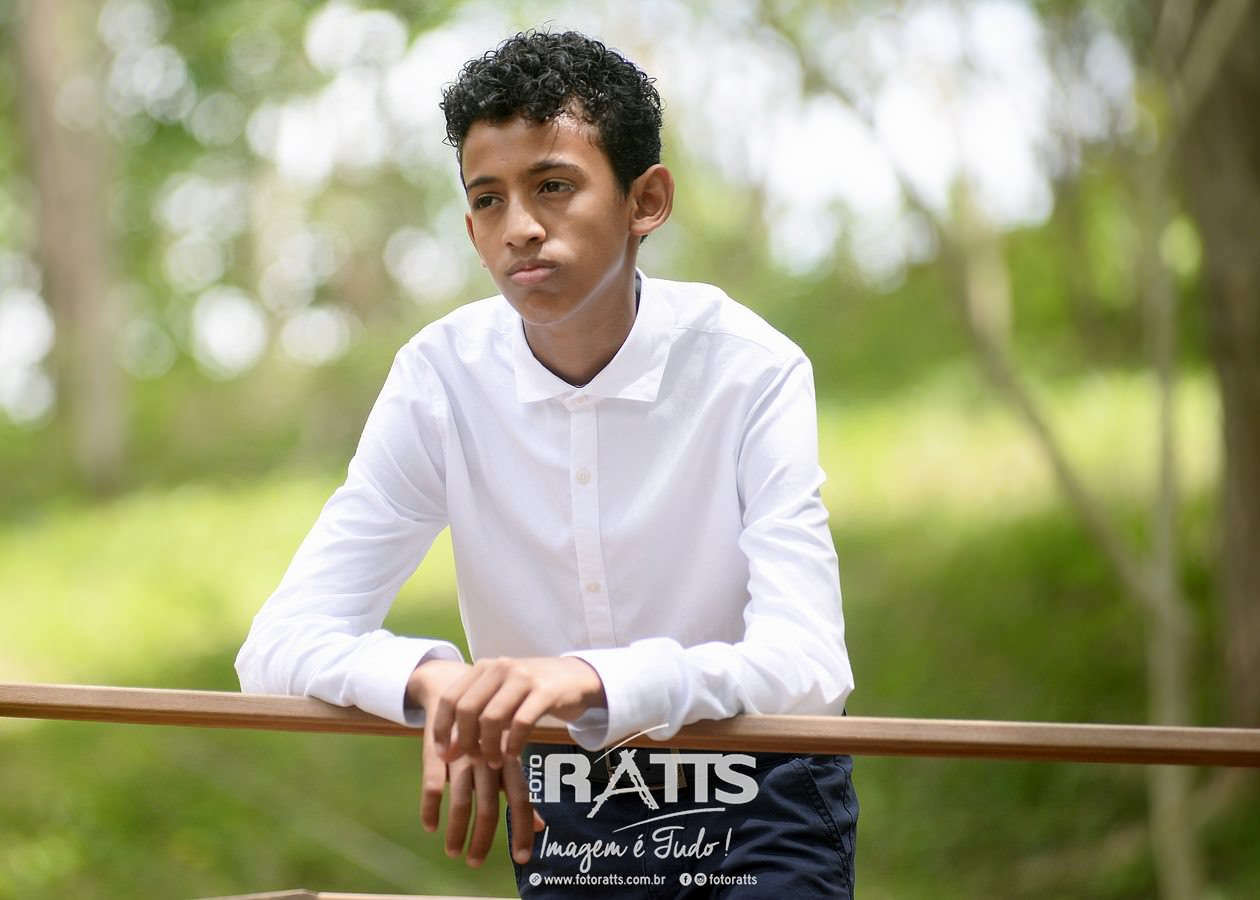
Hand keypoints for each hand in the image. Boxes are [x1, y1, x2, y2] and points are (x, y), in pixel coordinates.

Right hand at [411, 660, 543, 865]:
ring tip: (453, 852)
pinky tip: (430, 826)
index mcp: (507, 760)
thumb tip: (542, 826)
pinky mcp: (436, 751)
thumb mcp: (504, 757)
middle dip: (482, 839)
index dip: (523, 829)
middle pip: (490, 806)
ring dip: (456, 830)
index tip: (523, 859)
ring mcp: (462, 755)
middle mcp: (487, 759)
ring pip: (461, 799)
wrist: (455, 685)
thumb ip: (518, 790)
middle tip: (475, 864)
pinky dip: (430, 807)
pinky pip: (431, 782)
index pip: (521, 799)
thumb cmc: (487, 731)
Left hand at [427, 656, 605, 768]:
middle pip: (468, 709)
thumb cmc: (533, 692)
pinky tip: (513, 755)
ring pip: (492, 718)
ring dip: (489, 747)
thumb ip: (476, 718)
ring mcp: (523, 677)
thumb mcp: (501, 697)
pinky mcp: (545, 691)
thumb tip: (447, 751)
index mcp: (484, 667)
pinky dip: (513, 744)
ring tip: (493, 762)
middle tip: (474, 759)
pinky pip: (521, 722)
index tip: (444, 755)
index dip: (441, 729)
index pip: (450, 698)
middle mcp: (500, 667)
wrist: (576, 677)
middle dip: (465, 741)